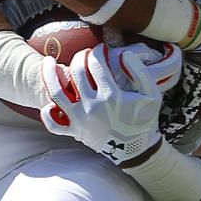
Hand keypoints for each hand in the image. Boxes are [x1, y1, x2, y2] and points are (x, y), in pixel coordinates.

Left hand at [39, 43, 173, 164]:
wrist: (135, 150)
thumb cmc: (144, 120)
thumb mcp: (152, 95)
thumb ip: (140, 72)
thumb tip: (123, 54)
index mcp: (111, 96)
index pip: (96, 63)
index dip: (98, 52)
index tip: (101, 50)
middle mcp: (91, 106)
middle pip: (77, 72)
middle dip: (80, 57)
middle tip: (85, 54)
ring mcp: (80, 119)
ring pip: (57, 92)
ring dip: (49, 74)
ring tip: (48, 61)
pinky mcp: (74, 131)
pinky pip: (53, 124)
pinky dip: (48, 113)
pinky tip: (50, 102)